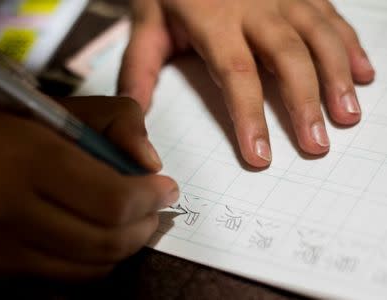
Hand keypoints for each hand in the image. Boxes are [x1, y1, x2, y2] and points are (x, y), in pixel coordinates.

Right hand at [0, 91, 177, 279]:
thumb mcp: (47, 105)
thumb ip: (111, 119)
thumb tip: (151, 162)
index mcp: (26, 160)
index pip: (112, 201)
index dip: (151, 197)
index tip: (166, 187)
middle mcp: (9, 214)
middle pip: (107, 242)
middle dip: (145, 225)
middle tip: (153, 206)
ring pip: (91, 270)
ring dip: (125, 247)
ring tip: (129, 222)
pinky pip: (64, 286)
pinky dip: (95, 266)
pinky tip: (96, 240)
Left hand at [118, 0, 375, 167]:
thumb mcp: (145, 24)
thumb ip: (139, 69)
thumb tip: (133, 114)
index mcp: (213, 19)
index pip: (236, 73)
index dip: (250, 116)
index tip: (260, 155)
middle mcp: (254, 4)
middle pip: (287, 58)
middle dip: (305, 104)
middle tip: (316, 144)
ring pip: (318, 36)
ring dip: (337, 78)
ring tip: (347, 116)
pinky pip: (331, 16)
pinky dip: (349, 46)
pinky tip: (364, 74)